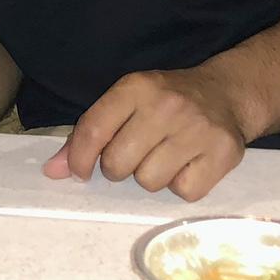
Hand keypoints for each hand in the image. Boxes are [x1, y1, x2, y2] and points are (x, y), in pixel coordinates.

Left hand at [43, 66, 246, 200]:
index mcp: (136, 87)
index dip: (79, 159)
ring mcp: (198, 129)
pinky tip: (187, 163)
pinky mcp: (223, 153)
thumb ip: (88, 133)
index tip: (79, 171)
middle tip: (135, 153)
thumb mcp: (126, 101)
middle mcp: (167, 105)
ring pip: (149, 182)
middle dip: (119, 167)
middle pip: (118, 164)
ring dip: (152, 176)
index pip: (93, 130)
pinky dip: (182, 184)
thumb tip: (54, 171)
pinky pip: (183, 192)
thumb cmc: (166, 100)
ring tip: (164, 155)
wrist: (226, 93)